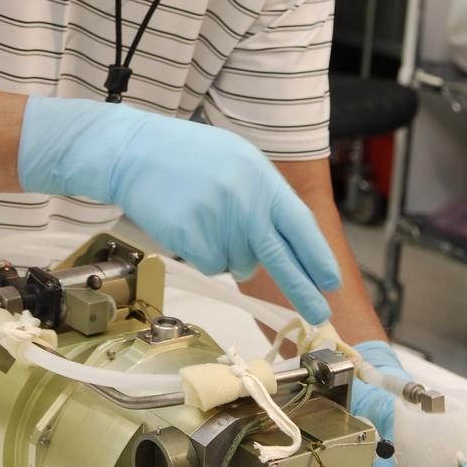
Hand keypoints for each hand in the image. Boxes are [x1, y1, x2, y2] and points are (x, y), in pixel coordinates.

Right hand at [18, 96, 339, 323]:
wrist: (136, 151)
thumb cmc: (189, 156)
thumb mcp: (239, 162)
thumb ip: (264, 197)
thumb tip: (291, 243)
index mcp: (261, 180)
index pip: (300, 226)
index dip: (317, 257)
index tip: (330, 282)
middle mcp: (244, 202)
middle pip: (280, 258)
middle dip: (302, 291)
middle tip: (318, 315)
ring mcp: (217, 221)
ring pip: (238, 263)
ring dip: (228, 251)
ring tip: (207, 217)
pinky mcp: (190, 237)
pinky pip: (210, 264)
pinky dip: (202, 253)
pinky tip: (190, 224)